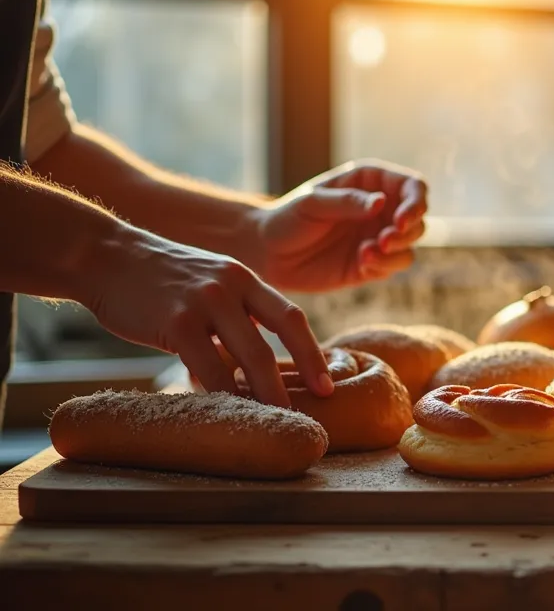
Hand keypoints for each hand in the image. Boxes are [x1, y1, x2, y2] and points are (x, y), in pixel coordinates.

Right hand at [86, 226, 332, 406]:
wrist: (105, 256)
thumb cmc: (159, 280)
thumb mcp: (210, 282)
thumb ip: (236, 314)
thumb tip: (256, 362)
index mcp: (246, 278)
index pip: (291, 317)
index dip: (312, 353)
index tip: (326, 384)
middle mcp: (232, 286)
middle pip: (280, 335)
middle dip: (302, 374)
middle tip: (313, 408)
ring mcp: (204, 302)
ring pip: (248, 355)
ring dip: (264, 392)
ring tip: (276, 419)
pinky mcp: (175, 322)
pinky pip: (206, 366)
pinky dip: (221, 392)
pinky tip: (227, 410)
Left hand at [251, 159, 427, 292]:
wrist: (267, 253)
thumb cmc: (286, 218)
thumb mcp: (313, 204)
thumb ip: (348, 202)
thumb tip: (382, 201)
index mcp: (371, 183)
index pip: (413, 186)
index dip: (416, 202)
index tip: (401, 220)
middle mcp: (380, 209)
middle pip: (419, 217)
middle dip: (407, 231)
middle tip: (384, 240)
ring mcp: (378, 237)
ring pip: (410, 244)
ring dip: (398, 251)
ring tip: (368, 254)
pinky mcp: (372, 263)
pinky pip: (395, 265)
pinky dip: (385, 266)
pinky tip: (362, 263)